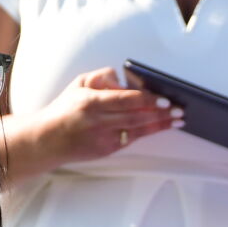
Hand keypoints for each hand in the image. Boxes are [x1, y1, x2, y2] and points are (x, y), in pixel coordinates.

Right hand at [34, 66, 182, 162]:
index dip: (147, 100)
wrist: (48, 139)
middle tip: (179, 110)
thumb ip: (103, 76)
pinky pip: (132, 139)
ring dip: (160, 125)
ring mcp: (104, 138)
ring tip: (178, 120)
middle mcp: (99, 121)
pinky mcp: (107, 150)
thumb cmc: (65, 109)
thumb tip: (124, 80)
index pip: (125, 100)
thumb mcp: (80, 84)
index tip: (164, 99)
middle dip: (160, 114)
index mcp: (92, 102)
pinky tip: (162, 126)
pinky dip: (148, 132)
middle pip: (136, 117)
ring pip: (138, 130)